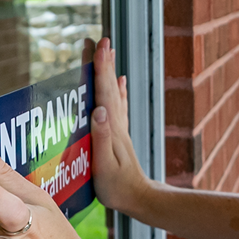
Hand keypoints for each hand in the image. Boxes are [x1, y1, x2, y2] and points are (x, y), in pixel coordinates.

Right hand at [90, 38, 150, 215]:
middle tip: (101, 39)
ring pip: (114, 93)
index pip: (104, 92)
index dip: (101, 68)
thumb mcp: (104, 164)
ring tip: (108, 52)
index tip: (99, 45)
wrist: (139, 199)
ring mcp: (120, 128)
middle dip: (105, 63)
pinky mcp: (120, 135)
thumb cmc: (118, 186)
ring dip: (110, 72)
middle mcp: (118, 123)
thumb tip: (99, 109)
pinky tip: (122, 82)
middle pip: (110, 87)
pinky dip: (119, 90)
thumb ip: (102, 136)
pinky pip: (119, 105)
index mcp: (112, 128)